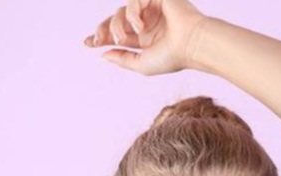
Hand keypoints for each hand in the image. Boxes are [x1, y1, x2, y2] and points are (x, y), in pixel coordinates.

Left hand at [83, 0, 210, 75]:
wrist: (193, 44)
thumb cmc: (172, 57)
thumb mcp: (141, 64)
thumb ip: (122, 60)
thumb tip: (102, 55)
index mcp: (144, 40)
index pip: (118, 35)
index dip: (101, 37)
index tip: (87, 43)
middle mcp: (146, 23)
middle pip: (115, 21)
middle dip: (103, 30)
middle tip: (96, 40)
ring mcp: (150, 10)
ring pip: (120, 12)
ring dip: (116, 26)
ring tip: (122, 38)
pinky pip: (132, 1)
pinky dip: (132, 14)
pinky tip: (140, 26)